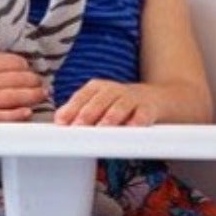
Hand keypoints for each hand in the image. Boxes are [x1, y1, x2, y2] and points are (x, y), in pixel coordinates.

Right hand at [0, 51, 46, 121]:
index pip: (12, 62)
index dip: (25, 66)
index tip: (30, 69)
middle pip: (18, 79)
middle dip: (33, 81)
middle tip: (41, 84)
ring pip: (14, 96)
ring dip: (32, 95)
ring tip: (42, 95)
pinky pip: (1, 117)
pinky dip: (16, 114)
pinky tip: (27, 113)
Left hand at [54, 79, 168, 126]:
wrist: (155, 98)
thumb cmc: (120, 104)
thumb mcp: (98, 102)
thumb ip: (78, 110)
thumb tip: (59, 120)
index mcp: (98, 87)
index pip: (82, 97)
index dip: (71, 109)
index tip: (62, 122)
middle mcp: (114, 90)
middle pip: (99, 101)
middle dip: (87, 114)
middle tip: (78, 127)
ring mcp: (132, 98)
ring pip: (119, 106)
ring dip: (110, 117)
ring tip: (102, 128)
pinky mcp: (148, 108)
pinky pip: (142, 114)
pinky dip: (137, 121)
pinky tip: (131, 127)